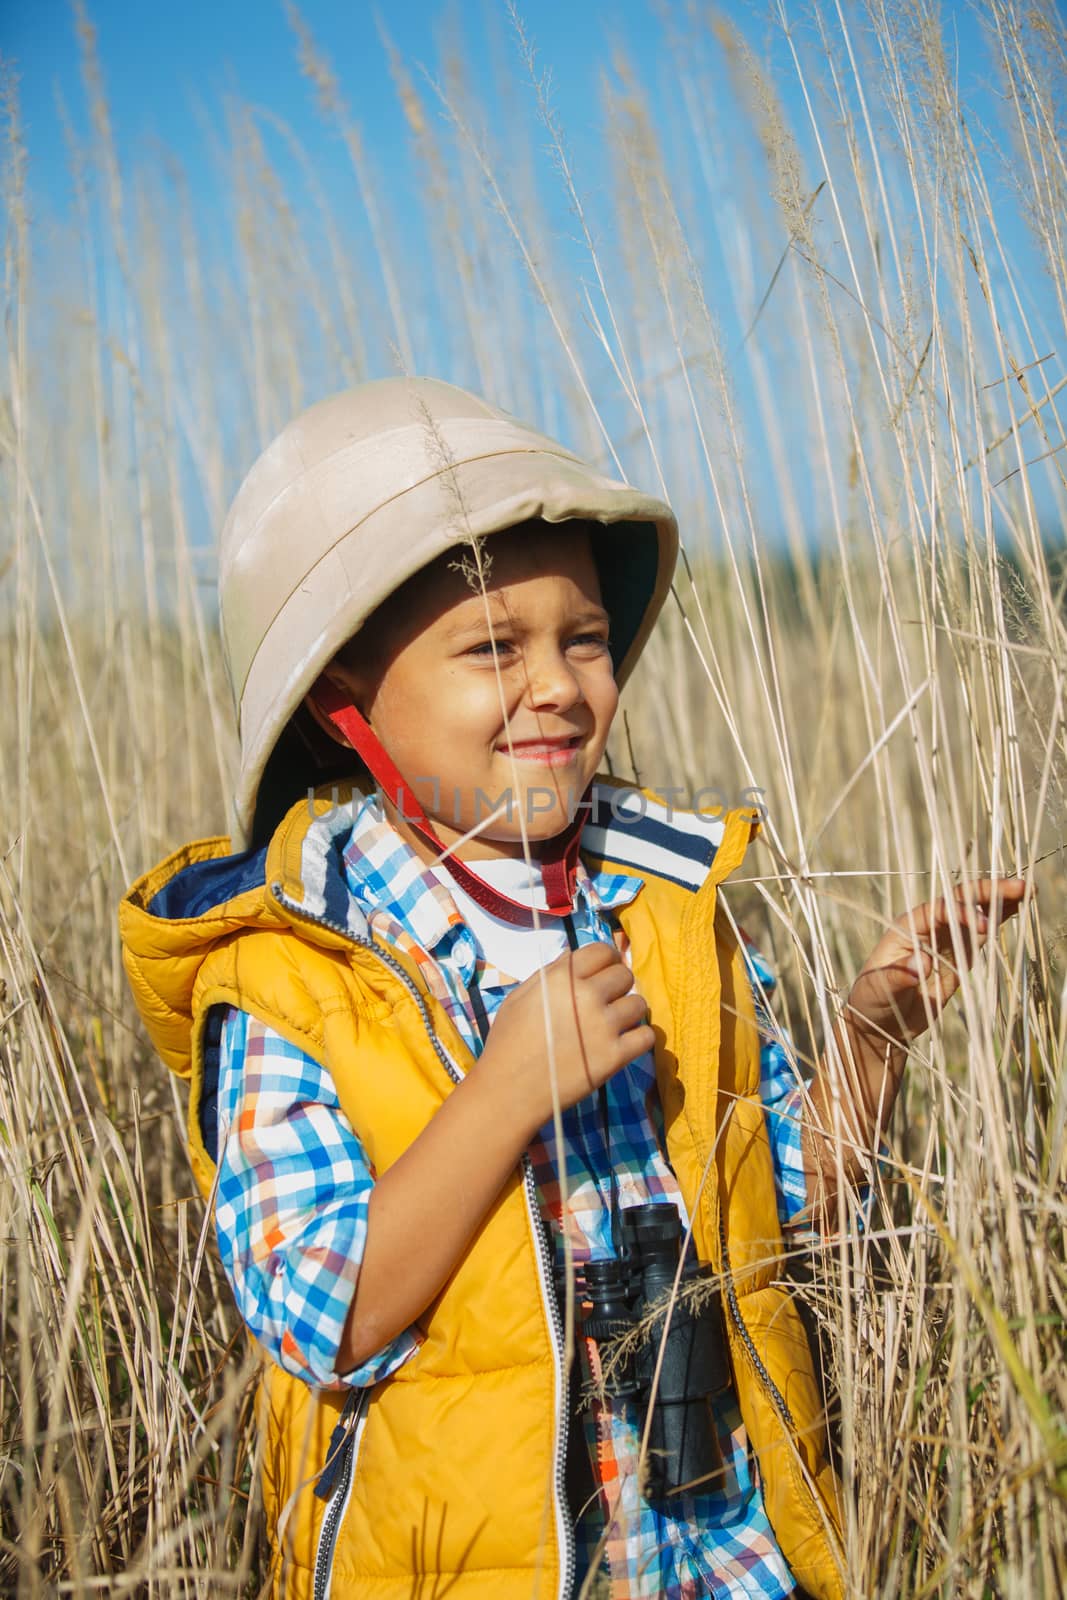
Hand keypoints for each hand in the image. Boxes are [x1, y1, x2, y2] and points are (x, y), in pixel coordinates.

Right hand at [476, 942, 653, 1136]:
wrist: (509, 1091)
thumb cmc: (508, 1042)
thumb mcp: (520, 997)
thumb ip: (550, 973)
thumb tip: (574, 955)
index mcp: (562, 977)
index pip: (602, 951)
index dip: (605, 960)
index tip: (602, 973)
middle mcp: (587, 996)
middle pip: (625, 975)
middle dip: (617, 986)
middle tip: (605, 1002)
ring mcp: (604, 1026)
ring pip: (639, 1004)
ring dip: (629, 1012)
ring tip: (614, 1025)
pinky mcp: (615, 1056)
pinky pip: (647, 1036)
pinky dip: (639, 1039)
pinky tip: (624, 1043)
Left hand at [844, 876, 1028, 1049]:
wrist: (881, 1022)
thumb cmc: (872, 1001)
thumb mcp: (878, 990)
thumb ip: (898, 976)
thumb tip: (921, 963)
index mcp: (906, 928)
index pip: (938, 910)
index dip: (961, 912)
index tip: (982, 925)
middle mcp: (928, 928)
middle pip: (959, 901)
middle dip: (987, 892)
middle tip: (1019, 886)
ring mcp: (945, 941)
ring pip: (974, 914)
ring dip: (998, 901)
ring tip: (1027, 889)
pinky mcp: (958, 957)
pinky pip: (980, 935)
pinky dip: (998, 921)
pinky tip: (1017, 908)